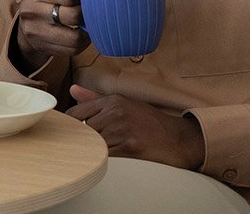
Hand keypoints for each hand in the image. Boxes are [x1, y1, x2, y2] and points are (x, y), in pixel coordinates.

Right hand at [13, 0, 88, 69]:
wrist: (26, 21)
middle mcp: (30, 10)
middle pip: (73, 16)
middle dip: (85, 13)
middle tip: (87, 11)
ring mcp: (35, 31)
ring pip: (75, 37)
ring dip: (87, 32)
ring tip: (86, 24)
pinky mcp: (41, 46)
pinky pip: (73, 50)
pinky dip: (82, 43)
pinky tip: (80, 34)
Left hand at [67, 85, 205, 170]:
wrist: (179, 139)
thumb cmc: (149, 122)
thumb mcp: (124, 104)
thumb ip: (95, 99)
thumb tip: (73, 90)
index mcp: (112, 101)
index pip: (75, 112)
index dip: (71, 125)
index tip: (74, 133)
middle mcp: (115, 113)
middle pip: (81, 129)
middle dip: (82, 139)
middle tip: (85, 145)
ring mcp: (121, 130)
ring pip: (91, 143)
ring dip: (92, 150)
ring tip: (98, 152)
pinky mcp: (129, 148)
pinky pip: (104, 156)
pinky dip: (102, 159)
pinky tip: (108, 159)